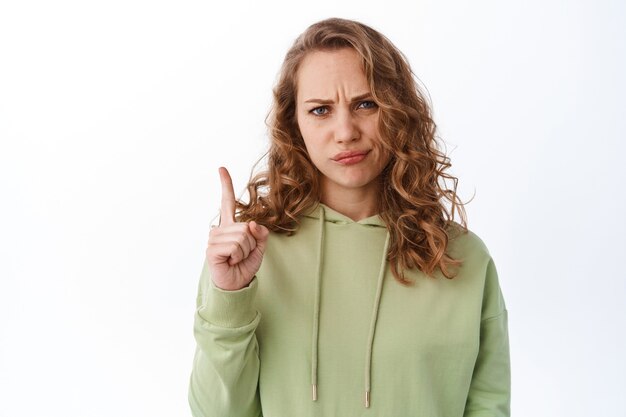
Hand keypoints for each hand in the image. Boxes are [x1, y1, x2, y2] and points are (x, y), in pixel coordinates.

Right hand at [205, 167, 268, 290]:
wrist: (236, 284)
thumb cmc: (244, 265)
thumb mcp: (259, 248)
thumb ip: (261, 234)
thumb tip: (253, 224)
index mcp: (230, 226)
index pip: (227, 202)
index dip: (226, 185)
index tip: (222, 169)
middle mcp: (220, 229)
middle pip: (245, 227)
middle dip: (251, 243)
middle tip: (242, 254)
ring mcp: (214, 239)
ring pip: (242, 237)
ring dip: (245, 251)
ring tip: (236, 258)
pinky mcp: (212, 250)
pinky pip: (235, 246)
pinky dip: (238, 256)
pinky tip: (230, 261)